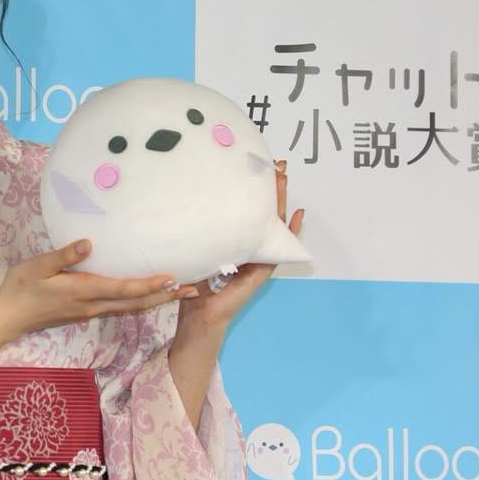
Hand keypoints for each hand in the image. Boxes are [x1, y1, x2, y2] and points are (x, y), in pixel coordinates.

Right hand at [0, 238, 195, 337]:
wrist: (8, 317)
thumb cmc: (21, 287)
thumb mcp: (38, 266)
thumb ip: (64, 256)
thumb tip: (89, 244)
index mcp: (84, 291)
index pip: (124, 290)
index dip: (150, 285)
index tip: (173, 278)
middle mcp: (93, 305)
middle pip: (136, 304)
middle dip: (165, 297)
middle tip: (192, 291)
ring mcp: (90, 312)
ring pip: (131, 309)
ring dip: (156, 302)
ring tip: (178, 294)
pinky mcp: (86, 313)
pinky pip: (120, 309)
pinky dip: (140, 303)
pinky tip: (147, 297)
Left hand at [176, 159, 304, 330]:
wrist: (199, 315)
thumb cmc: (192, 285)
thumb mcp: (193, 251)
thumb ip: (194, 233)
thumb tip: (180, 204)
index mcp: (233, 241)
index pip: (245, 211)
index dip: (251, 190)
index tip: (255, 166)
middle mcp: (248, 247)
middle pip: (264, 213)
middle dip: (272, 188)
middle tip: (280, 165)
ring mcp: (258, 258)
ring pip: (275, 225)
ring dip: (282, 202)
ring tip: (286, 180)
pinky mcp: (262, 271)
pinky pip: (280, 248)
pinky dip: (291, 232)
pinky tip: (298, 215)